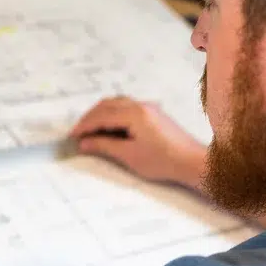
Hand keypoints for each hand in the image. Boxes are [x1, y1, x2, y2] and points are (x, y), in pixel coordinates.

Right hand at [70, 96, 207, 188]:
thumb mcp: (129, 155)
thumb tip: (84, 142)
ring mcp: (149, 107)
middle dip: (90, 117)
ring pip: (117, 103)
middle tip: (78, 133)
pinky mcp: (154, 113)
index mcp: (134, 113)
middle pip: (107, 104)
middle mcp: (141, 105)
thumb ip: (104, 146)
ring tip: (91, 130)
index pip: (101, 116)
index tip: (72, 136)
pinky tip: (110, 128)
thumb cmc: (163, 161)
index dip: (84, 126)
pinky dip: (113, 114)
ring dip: (101, 114)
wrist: (193, 162)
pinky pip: (127, 107)